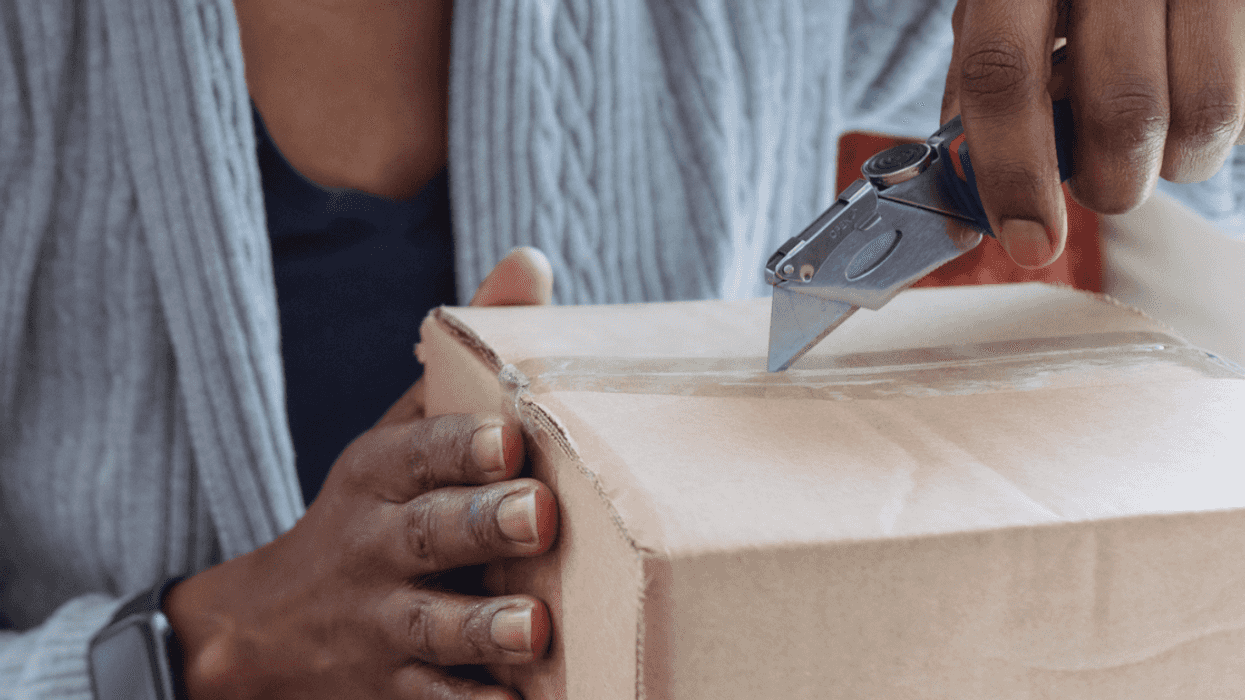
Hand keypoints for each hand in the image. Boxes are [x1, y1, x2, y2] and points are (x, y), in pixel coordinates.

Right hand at [165, 248, 557, 699]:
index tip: (509, 440)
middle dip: (482, 523)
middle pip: (429, 532)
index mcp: (380, 473)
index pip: (418, 450)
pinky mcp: (390, 691)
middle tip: (538, 514)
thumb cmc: (370, 512)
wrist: (263, 633)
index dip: (460, 445)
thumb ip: (469, 355)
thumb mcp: (402, 431)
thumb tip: (533, 260)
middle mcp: (376, 546)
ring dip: (482, 627)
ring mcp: (380, 623)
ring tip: (533, 628)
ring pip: (432, 625)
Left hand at [940, 0, 1244, 267]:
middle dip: (1110, 183)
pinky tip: (1185, 94)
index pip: (1004, 75)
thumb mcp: (997, 10)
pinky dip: (1212, 128)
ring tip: (1149, 143)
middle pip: (1122, 109)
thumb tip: (970, 223)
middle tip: (1100, 182)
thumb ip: (978, 101)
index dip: (1012, 172)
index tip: (1027, 242)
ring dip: (1173, 164)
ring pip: (1205, 113)